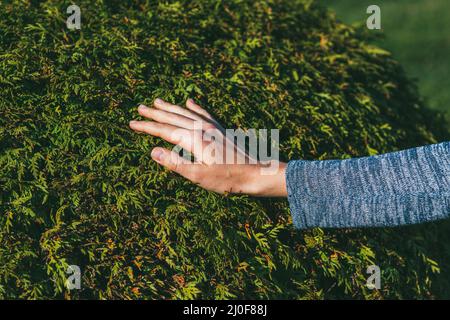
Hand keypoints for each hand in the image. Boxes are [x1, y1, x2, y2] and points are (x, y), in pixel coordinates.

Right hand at [129, 98, 286, 196]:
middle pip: (174, 118)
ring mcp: (213, 127)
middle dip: (155, 114)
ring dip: (171, 108)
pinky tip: (190, 101)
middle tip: (139, 108)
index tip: (131, 123)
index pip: (164, 130)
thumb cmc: (228, 179)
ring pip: (187, 113)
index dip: (147, 127)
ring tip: (157, 101)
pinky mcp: (221, 130)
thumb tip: (153, 151)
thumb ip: (175, 163)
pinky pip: (204, 113)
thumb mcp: (198, 175)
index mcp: (194, 139)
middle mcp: (202, 129)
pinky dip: (195, 107)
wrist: (257, 173)